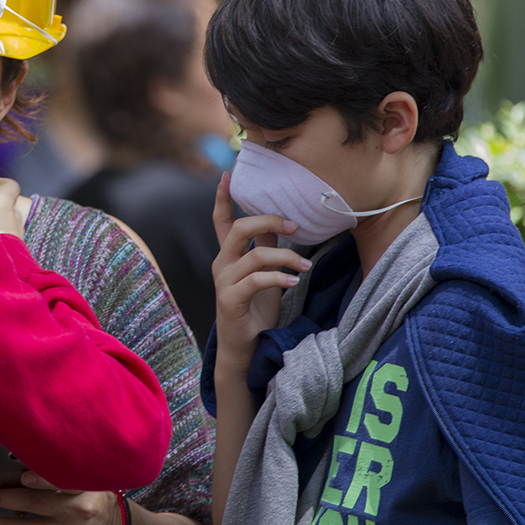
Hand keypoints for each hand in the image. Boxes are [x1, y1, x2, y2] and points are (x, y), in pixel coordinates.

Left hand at [0, 471, 123, 524]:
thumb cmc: (92, 499)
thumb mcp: (87, 481)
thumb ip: (60, 473)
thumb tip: (20, 465)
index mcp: (84, 490)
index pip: (62, 481)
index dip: (42, 479)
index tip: (23, 476)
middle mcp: (78, 513)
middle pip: (34, 503)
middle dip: (3, 498)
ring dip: (2, 522)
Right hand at [210, 172, 310, 371]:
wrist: (244, 349)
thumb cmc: (255, 311)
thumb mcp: (265, 275)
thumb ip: (267, 249)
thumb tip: (281, 222)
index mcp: (228, 257)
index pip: (220, 221)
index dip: (222, 198)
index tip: (227, 175)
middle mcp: (221, 265)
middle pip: (238, 229)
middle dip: (267, 221)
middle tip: (294, 226)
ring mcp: (224, 283)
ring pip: (252, 255)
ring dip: (284, 257)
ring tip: (304, 268)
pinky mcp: (230, 301)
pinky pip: (255, 280)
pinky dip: (277, 278)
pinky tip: (292, 283)